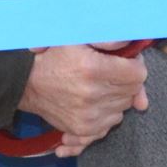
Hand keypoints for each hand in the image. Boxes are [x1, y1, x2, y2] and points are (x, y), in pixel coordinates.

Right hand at [18, 44, 148, 156]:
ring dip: (117, 98)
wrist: (29, 84)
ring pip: (123, 108)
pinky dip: (108, 114)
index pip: (138, 75)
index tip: (125, 62)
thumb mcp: (78, 37)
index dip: (134, 65)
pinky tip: (97, 104)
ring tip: (100, 87)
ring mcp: (88, 116)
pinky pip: (111, 124)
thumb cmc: (55, 58)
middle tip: (110, 73)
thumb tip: (131, 43)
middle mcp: (92, 95)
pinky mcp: (83, 129)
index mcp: (92, 69)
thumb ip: (108, 38)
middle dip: (126, 81)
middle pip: (132, 92)